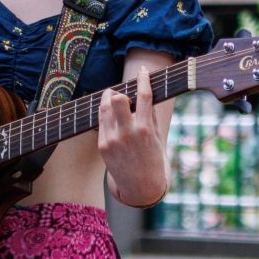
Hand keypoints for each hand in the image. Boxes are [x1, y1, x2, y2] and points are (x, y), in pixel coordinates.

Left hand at [97, 66, 168, 206]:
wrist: (141, 186)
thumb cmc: (152, 159)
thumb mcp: (157, 137)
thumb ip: (149, 115)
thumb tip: (143, 93)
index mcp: (145, 129)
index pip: (144, 97)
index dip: (143, 79)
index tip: (142, 71)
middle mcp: (127, 133)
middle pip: (116, 99)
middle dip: (117, 91)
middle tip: (120, 94)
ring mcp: (112, 139)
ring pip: (104, 108)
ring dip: (108, 100)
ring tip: (114, 101)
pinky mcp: (102, 145)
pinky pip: (101, 122)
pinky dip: (106, 116)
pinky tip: (112, 117)